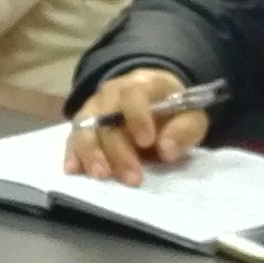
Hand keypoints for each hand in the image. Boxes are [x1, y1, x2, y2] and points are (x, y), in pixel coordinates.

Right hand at [64, 67, 211, 183]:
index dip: (137, 117)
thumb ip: (184, 130)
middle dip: (118, 150)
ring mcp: (93, 109)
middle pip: (106, 118)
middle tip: (133, 178)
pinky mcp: (83, 126)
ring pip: (84, 128)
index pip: (133, 94)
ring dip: (91, 153)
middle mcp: (111, 93)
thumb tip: (166, 148)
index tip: (147, 142)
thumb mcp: (191, 117)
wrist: (154, 100)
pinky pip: (72, 138)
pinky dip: (72, 154)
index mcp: (141, 84)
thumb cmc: (173, 110)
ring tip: (102, 175)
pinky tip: (73, 170)